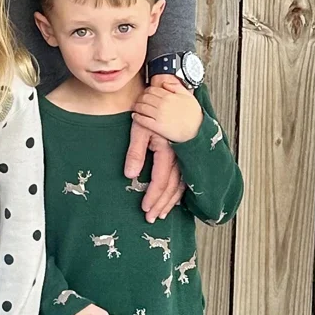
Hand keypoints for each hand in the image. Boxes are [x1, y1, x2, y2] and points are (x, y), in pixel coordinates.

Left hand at [124, 74, 185, 220]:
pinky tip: (172, 200)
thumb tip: (130, 175)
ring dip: (170, 201)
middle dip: (161, 204)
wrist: (166, 97)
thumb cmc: (150, 111)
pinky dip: (177, 191)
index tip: (145, 210)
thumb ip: (135, 152)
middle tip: (151, 218)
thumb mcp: (140, 129)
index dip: (153, 197)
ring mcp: (183, 156)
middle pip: (172, 187)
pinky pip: (183, 178)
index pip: (161, 181)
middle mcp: (179, 156)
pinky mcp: (183, 155)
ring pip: (180, 184)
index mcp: (169, 150)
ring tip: (160, 213)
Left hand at [133, 81, 202, 143]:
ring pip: (142, 107)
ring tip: (136, 107)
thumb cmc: (193, 115)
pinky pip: (142, 120)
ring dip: (137, 106)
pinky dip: (137, 117)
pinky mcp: (157, 126)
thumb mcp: (188, 96)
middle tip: (139, 100)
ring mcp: (159, 115)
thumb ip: (176, 87)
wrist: (196, 131)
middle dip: (140, 98)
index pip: (152, 89)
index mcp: (169, 96)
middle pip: (145, 97)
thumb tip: (165, 83)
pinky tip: (135, 116)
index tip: (146, 93)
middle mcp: (162, 105)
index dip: (147, 91)